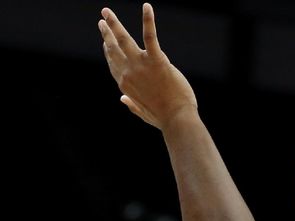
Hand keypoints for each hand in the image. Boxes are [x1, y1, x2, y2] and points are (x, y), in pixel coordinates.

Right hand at [98, 3, 197, 128]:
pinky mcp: (157, 60)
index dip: (108, 52)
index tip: (105, 43)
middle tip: (102, 21)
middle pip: (113, 49)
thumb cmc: (163, 118)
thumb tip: (122, 98)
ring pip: (123, 39)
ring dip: (114, 23)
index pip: (113, 64)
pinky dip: (148, 20)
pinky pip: (150, 36)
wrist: (176, 119)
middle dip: (106, 34)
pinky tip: (147, 7)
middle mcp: (128, 73)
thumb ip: (132, 105)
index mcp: (125, 85)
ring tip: (107, 12)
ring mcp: (141, 65)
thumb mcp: (143, 113)